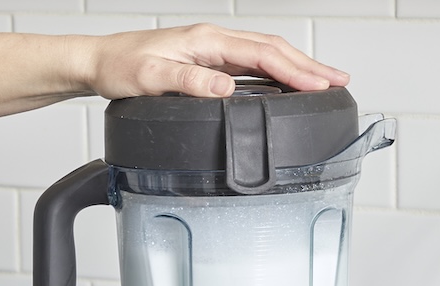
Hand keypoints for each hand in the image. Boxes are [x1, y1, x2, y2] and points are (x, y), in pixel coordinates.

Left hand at [80, 23, 349, 98]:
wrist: (99, 62)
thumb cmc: (120, 68)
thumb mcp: (151, 79)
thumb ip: (190, 83)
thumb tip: (227, 90)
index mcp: (206, 41)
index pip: (262, 54)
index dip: (294, 70)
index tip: (320, 84)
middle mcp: (213, 41)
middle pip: (273, 50)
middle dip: (309, 66)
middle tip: (340, 81)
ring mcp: (213, 50)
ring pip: (266, 55)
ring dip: (298, 68)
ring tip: (326, 82)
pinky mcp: (209, 61)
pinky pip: (252, 64)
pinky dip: (277, 73)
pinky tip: (288, 85)